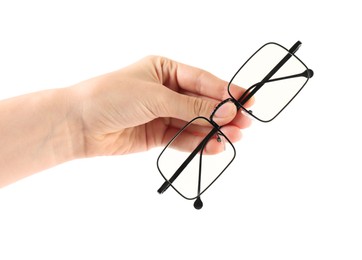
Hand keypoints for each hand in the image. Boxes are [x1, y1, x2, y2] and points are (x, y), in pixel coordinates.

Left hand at [72, 56, 251, 156]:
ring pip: (194, 122)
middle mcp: (165, 91)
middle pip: (201, 102)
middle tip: (245, 123)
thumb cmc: (111, 97)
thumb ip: (191, 106)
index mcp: (164, 70)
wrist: (79, 124)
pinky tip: (213, 146)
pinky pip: (182, 138)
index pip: (201, 80)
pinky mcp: (156, 134)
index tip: (246, 100)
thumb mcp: (155, 96)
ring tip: (234, 137)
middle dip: (223, 113)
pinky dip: (197, 143)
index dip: (225, 91)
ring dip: (213, 130)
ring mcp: (162, 113)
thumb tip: (223, 111)